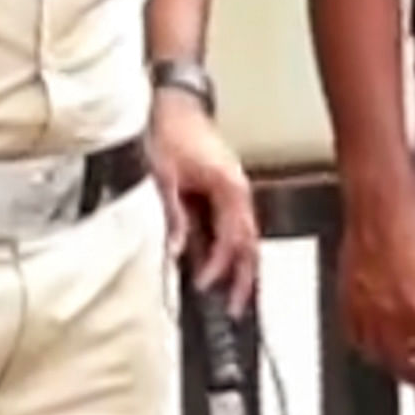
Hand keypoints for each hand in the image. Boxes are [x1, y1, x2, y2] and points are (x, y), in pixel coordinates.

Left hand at [154, 97, 259, 309]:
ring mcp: (236, 194)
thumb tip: (176, 250)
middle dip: (244, 278)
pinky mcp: (226, 194)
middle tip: (234, 310)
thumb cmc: (171, 132)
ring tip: (235, 302)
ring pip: (247, 240)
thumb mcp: (164, 174)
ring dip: (241, 270)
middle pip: (250, 244)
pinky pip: (235, 230)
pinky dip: (231, 253)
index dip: (219, 265)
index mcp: (230, 188)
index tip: (204, 286)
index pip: (232, 237)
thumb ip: (173, 214)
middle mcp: (240, 193)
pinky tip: (220, 272)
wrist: (177, 103)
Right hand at [338, 186, 414, 384]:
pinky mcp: (347, 301)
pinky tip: (374, 343)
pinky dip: (366, 346)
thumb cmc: (413, 230)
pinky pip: (354, 337)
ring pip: (375, 356)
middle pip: (403, 365)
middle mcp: (389, 318)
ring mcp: (364, 311)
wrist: (380, 209)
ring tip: (401, 362)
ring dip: (391, 363)